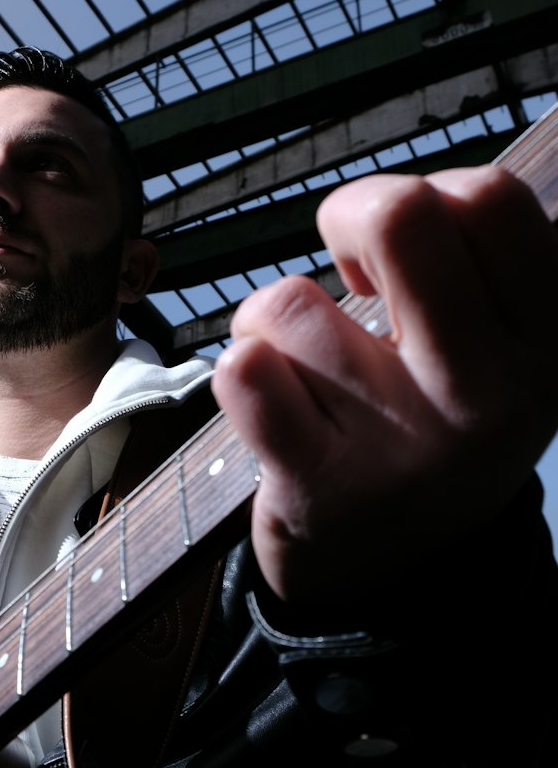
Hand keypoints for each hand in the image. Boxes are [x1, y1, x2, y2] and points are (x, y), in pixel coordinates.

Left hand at [211, 164, 557, 603]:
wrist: (399, 573)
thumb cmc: (436, 426)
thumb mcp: (502, 353)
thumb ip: (481, 268)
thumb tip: (420, 195)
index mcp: (545, 341)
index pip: (490, 200)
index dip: (430, 194)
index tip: (410, 252)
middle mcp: (487, 393)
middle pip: (399, 217)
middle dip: (348, 216)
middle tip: (346, 267)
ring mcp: (401, 442)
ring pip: (290, 303)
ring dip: (274, 318)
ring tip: (305, 363)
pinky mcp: (318, 484)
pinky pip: (245, 372)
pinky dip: (240, 372)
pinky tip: (274, 402)